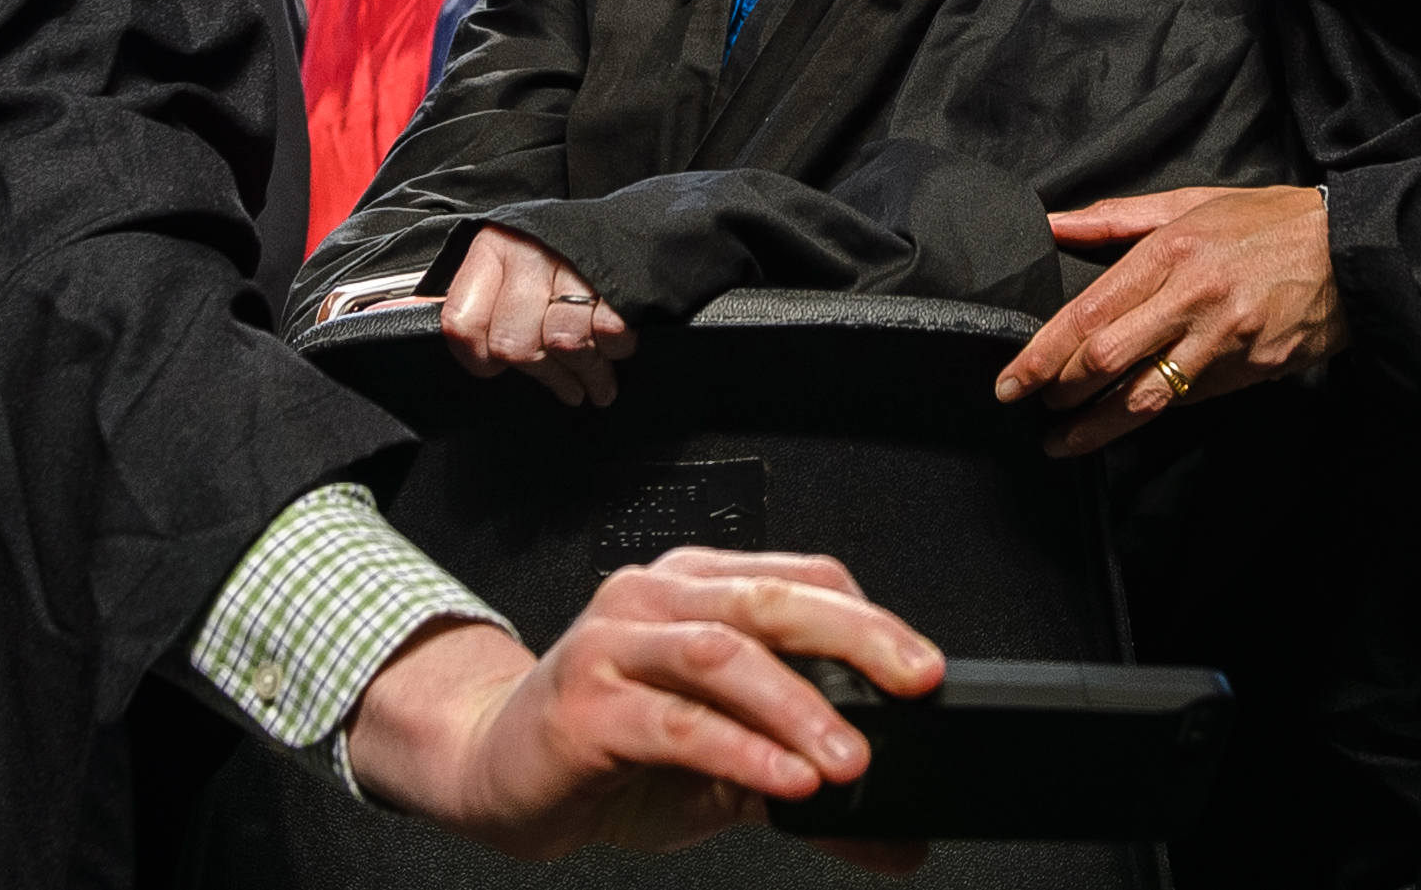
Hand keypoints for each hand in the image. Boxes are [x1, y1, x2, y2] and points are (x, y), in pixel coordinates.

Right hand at [345, 548, 943, 868]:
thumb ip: (807, 787)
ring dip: (798, 707)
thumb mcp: (723, 768)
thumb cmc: (607, 749)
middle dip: (858, 641)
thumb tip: (899, 838)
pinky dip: (741, 751)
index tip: (926, 673)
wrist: (494, 772)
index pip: (803, 581)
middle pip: (774, 602)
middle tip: (916, 686)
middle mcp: (655, 599)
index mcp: (698, 589)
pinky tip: (786, 782)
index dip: (871, 621)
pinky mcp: (586, 702)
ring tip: (850, 761)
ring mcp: (614, 643)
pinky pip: (678, 722)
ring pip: (725, 654)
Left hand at [437, 225, 637, 406]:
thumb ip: (477, 300)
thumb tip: (442, 324)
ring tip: (592, 381)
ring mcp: (575, 264)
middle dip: (542, 371)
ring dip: (584, 370)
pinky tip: (613, 349)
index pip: (463, 324)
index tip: (495, 365)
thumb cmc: (556, 256)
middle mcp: (529, 253)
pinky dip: (615, 350)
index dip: (478, 358)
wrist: (623, 224)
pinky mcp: (618, 277)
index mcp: (493, 249)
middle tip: (561, 381)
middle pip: (515, 345)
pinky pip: (610, 333)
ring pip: (564, 343)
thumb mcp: (507, 265)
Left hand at [993, 185, 1344, 457]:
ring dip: (1096, 425)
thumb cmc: (1265, 221)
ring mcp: (1226, 339)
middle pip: (1108, 358)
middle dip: (1060, 391)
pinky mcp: (1254, 369)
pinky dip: (1153, 412)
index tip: (1012, 380)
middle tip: (1027, 407)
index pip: (1089, 311)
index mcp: (1171, 251)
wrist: (1351, 250)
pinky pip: (1192, 399)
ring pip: (1147, 395)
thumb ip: (1115, 219)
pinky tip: (1125, 422)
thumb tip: (1051, 222)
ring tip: (1062, 441)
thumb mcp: (1190, 202)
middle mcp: (1194, 298)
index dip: (1043, 353)